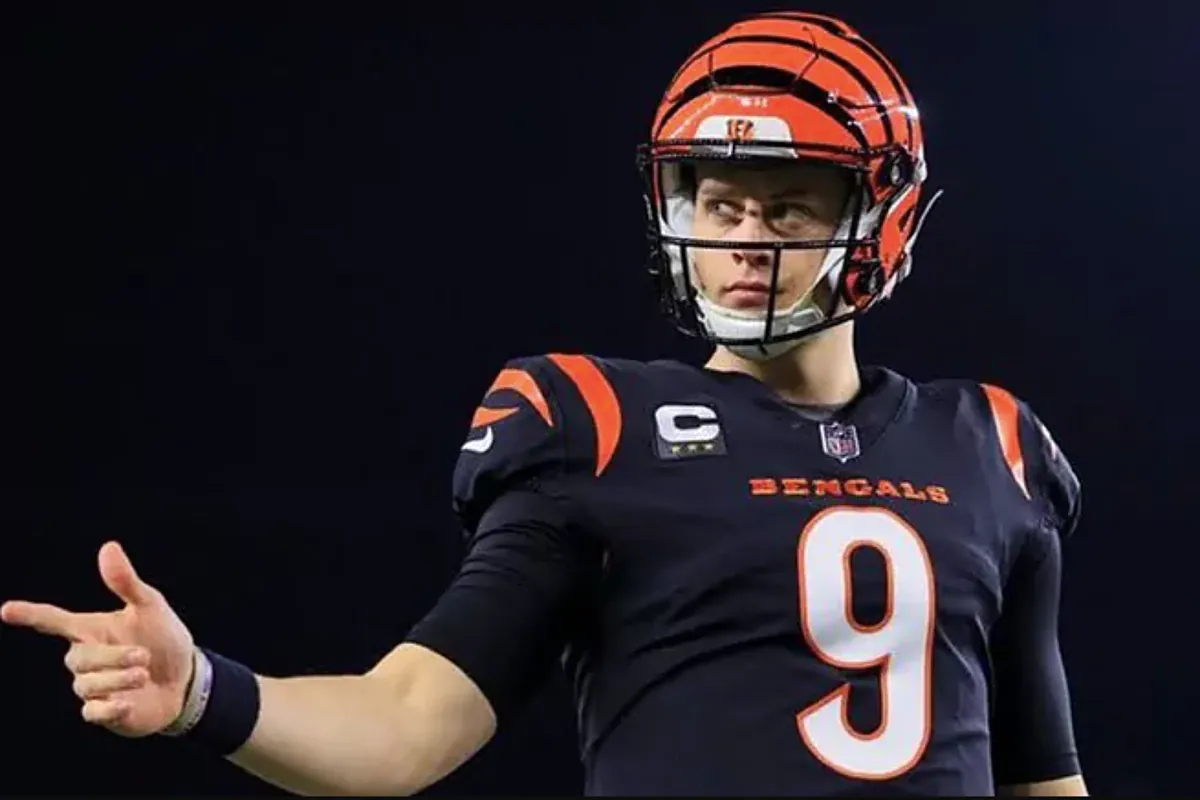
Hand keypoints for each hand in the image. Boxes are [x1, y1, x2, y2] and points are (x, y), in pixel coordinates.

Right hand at [2, 541, 195, 736]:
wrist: (186, 679)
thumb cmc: (164, 639)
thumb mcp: (151, 607)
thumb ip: (126, 582)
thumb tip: (109, 547)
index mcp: (92, 629)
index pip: (54, 620)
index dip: (31, 614)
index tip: (6, 609)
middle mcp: (86, 657)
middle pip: (78, 658)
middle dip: (112, 657)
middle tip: (143, 656)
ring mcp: (92, 687)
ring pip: (86, 685)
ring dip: (117, 679)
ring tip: (144, 674)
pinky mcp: (102, 712)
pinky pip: (91, 712)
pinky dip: (110, 708)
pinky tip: (129, 703)